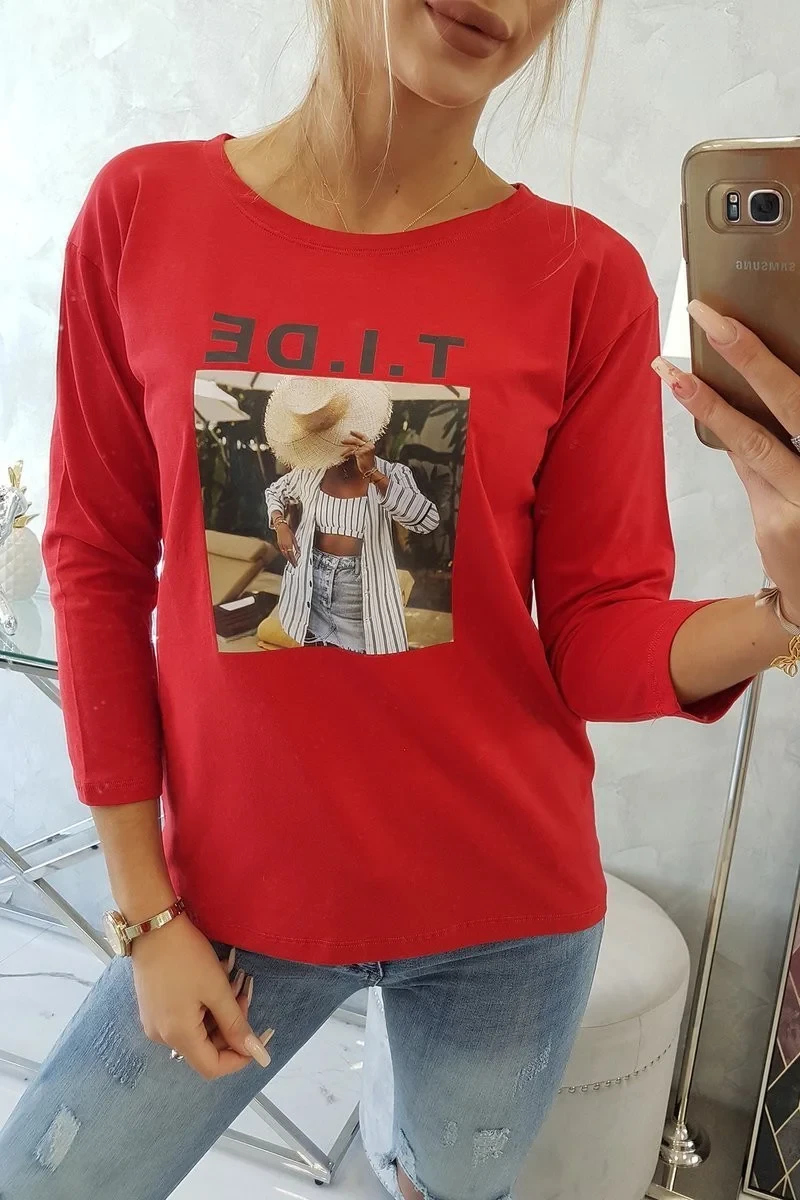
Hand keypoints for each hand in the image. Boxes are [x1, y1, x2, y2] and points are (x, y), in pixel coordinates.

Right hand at [131, 914, 271, 1079]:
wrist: (152, 926)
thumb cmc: (187, 956)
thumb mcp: (217, 989)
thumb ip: (236, 1024)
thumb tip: (256, 1053)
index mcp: (178, 1036)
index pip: (212, 1068)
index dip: (239, 1058)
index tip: (259, 1039)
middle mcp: (162, 1036)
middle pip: (205, 1048)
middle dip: (231, 1027)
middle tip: (245, 994)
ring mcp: (154, 1022)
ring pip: (197, 1031)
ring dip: (219, 1013)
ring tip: (231, 982)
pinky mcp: (152, 1008)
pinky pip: (184, 1019)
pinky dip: (203, 1007)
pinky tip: (212, 981)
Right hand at [274, 519, 298, 566]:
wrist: (281, 527)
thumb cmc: (288, 531)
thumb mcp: (294, 538)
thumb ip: (296, 546)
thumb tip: (298, 552)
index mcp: (288, 545)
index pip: (291, 555)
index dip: (293, 560)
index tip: (295, 564)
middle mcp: (284, 546)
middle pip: (287, 556)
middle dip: (291, 561)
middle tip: (294, 565)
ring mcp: (281, 546)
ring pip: (284, 555)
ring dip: (288, 559)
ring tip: (291, 562)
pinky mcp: (279, 545)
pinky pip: (282, 552)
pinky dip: (285, 555)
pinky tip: (287, 556)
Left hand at [341, 430, 376, 475]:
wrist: (370, 471)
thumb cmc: (368, 463)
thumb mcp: (366, 453)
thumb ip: (362, 448)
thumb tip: (353, 445)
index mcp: (371, 444)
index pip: (363, 436)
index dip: (357, 433)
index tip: (351, 431)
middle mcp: (368, 445)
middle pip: (356, 440)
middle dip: (348, 440)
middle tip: (342, 441)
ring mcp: (365, 449)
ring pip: (353, 446)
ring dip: (346, 449)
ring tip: (342, 452)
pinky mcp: (360, 453)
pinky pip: (352, 452)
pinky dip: (347, 454)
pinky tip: (344, 456)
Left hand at [652, 299, 799, 625]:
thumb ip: (795, 429)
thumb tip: (758, 374)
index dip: (769, 358)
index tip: (741, 321)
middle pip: (791, 404)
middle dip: (750, 356)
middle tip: (710, 317)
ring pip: (753, 443)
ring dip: (709, 403)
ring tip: (672, 371)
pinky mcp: (773, 526)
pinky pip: (746, 470)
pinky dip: (726, 435)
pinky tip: (692, 397)